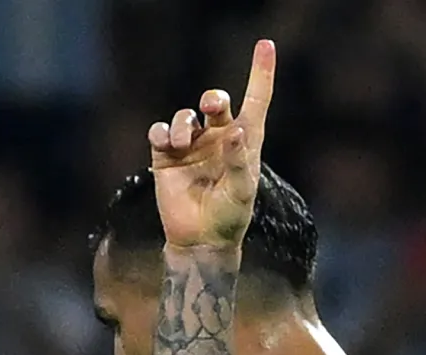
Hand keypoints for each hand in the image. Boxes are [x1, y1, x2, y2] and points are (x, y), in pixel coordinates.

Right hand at [149, 39, 276, 249]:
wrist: (199, 240)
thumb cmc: (230, 217)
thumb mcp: (242, 193)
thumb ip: (239, 162)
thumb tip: (236, 131)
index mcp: (245, 142)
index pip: (256, 100)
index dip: (261, 73)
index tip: (266, 45)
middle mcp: (219, 138)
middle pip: (215, 102)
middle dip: (212, 98)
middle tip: (210, 108)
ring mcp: (192, 145)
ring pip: (185, 116)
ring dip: (182, 123)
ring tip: (181, 143)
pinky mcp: (167, 155)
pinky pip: (160, 131)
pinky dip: (161, 132)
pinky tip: (166, 143)